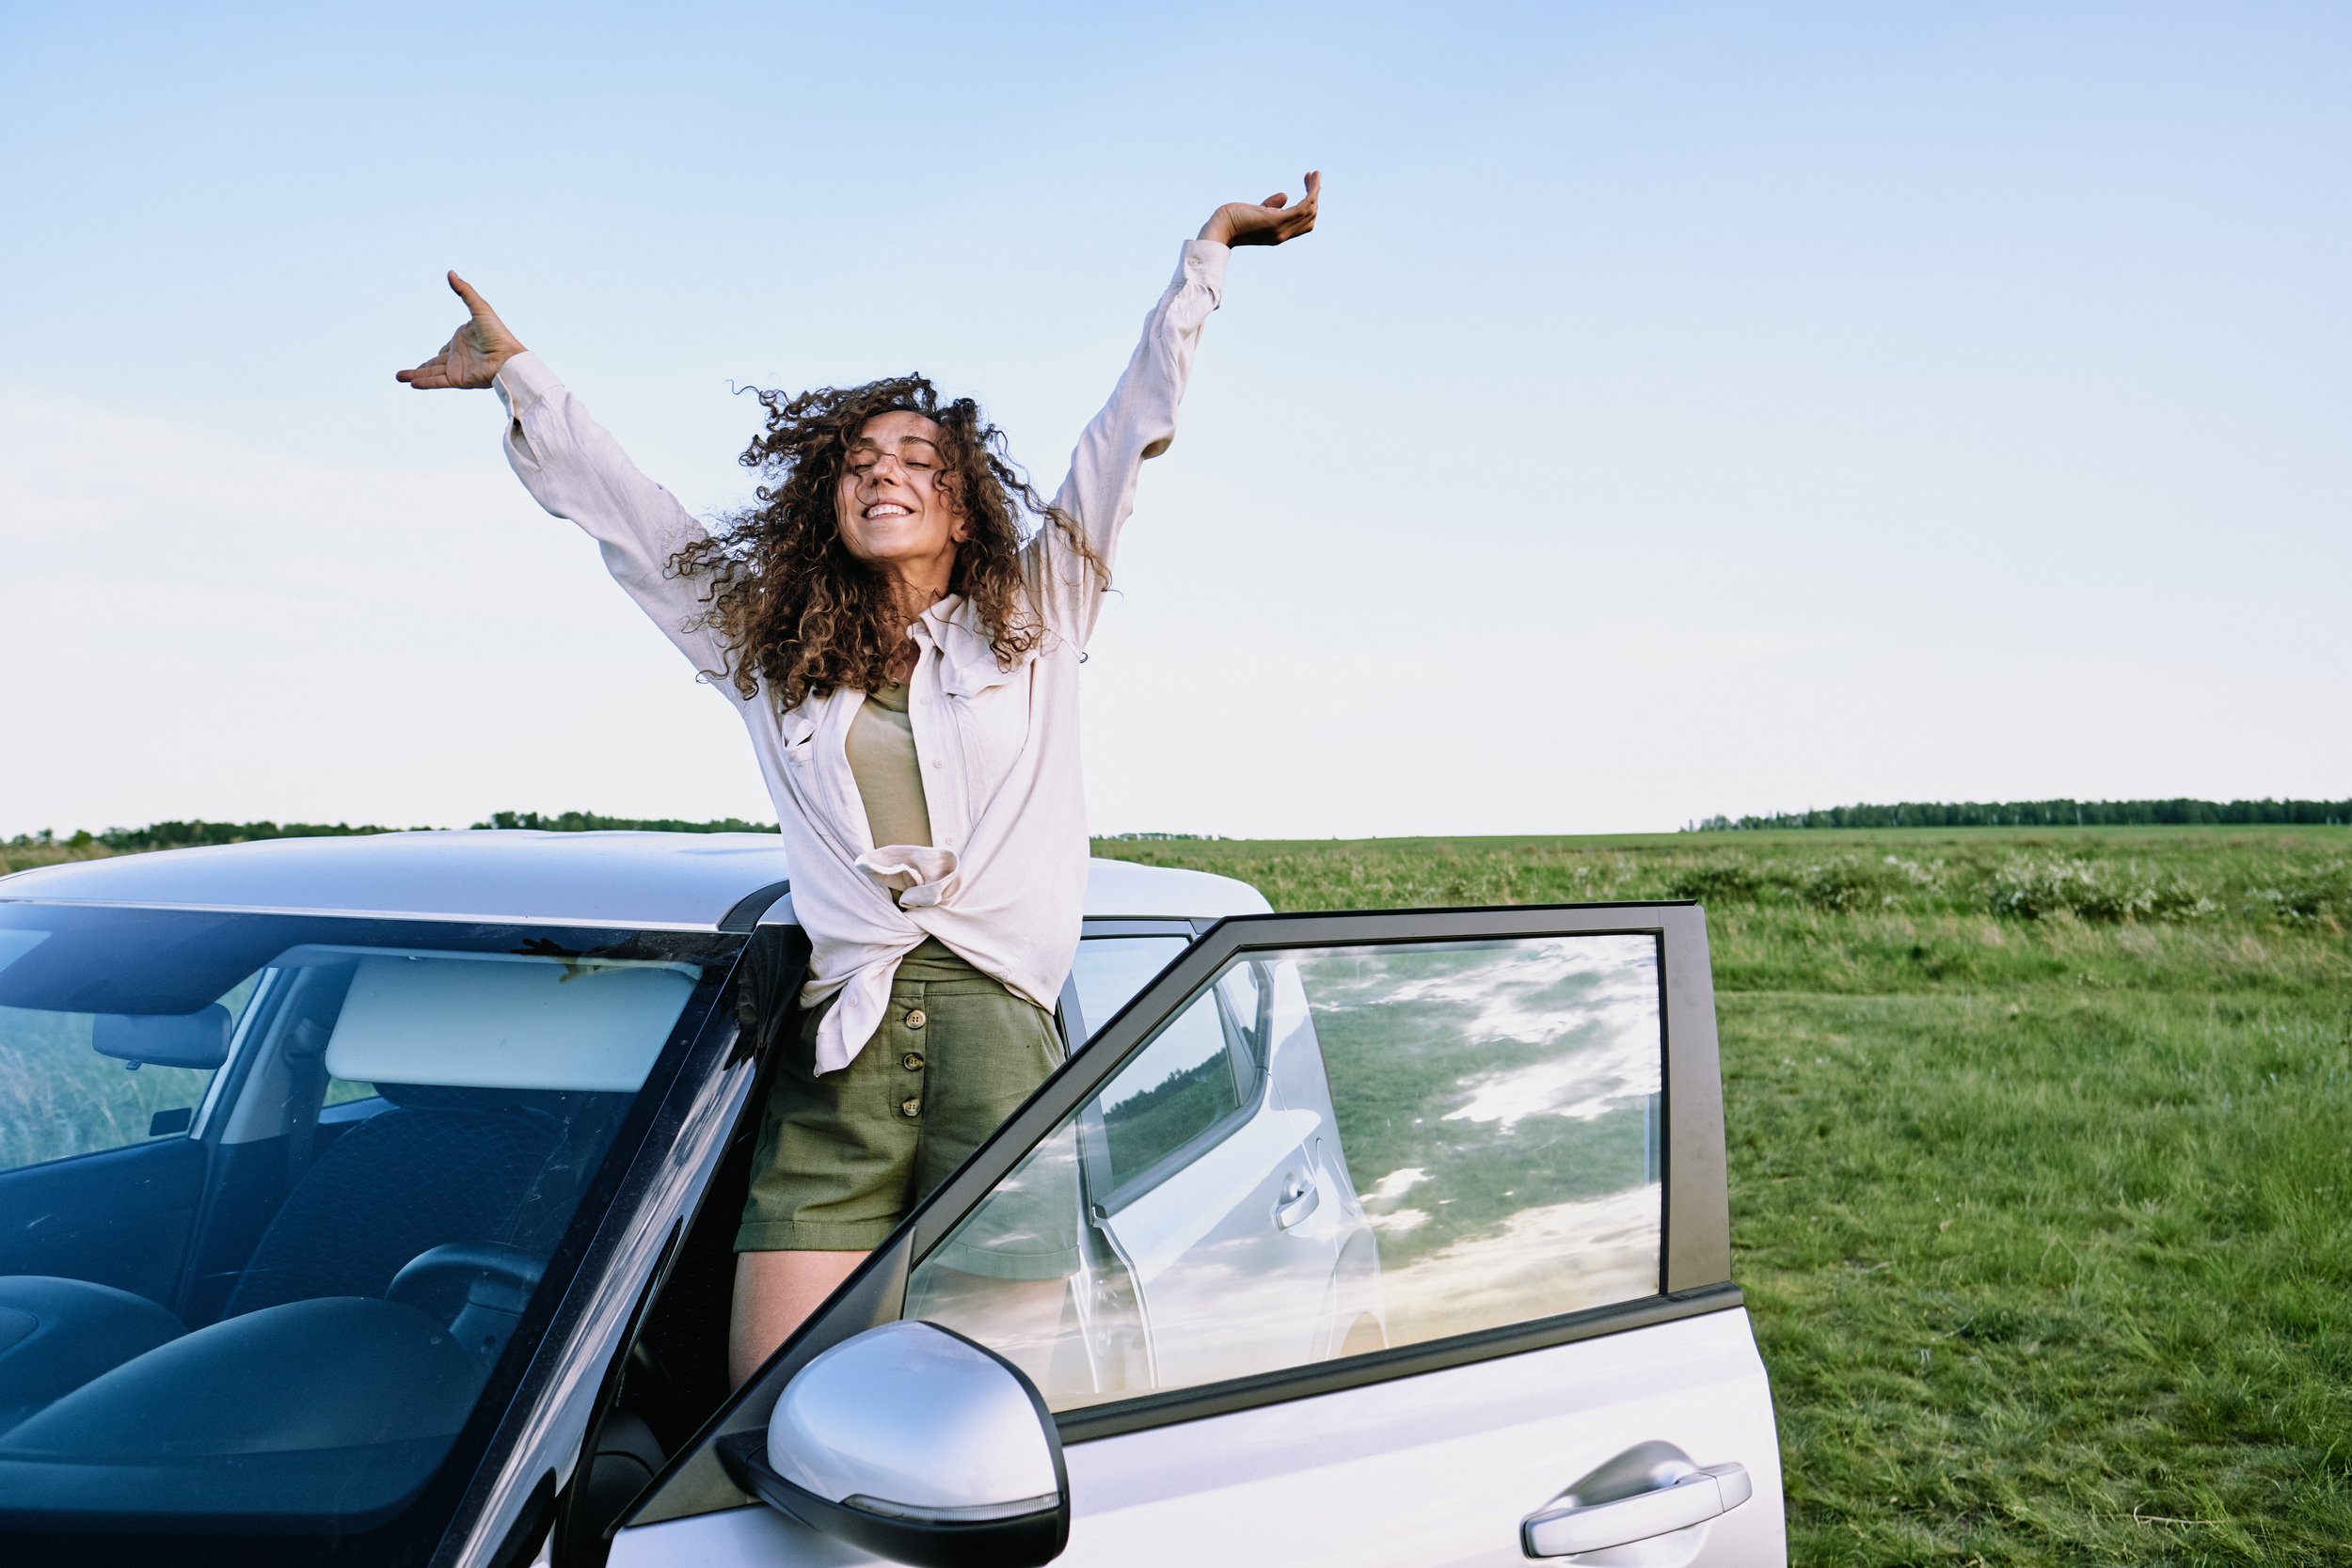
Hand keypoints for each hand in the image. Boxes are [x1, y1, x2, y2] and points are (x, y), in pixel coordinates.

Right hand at [396, 271, 527, 389]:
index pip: (444, 349)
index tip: (435, 355)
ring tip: (399, 377)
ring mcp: (457, 369)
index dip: (438, 352)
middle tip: (402, 374)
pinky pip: (438, 381)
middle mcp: (458, 356)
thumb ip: (464, 291)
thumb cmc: (498, 333)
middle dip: (419, 369)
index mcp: (461, 341)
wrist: (508, 358)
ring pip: (431, 373)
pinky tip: (412, 383)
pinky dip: (425, 382)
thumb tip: (450, 272)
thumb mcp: (479, 307)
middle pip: (434, 363)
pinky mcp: (458, 379)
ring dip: (415, 375)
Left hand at [1199, 171, 1320, 247]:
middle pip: (1310, 218)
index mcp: (1278, 233)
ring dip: (1314, 190)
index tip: (1308, 186)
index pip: (1302, 223)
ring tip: (1315, 174)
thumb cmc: (1231, 220)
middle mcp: (1283, 234)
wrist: (1219, 229)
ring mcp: (1281, 229)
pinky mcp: (1276, 220)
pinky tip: (1310, 178)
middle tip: (1313, 177)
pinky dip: (1310, 192)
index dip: (1309, 206)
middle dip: (1314, 197)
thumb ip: (1270, 205)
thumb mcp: (1255, 211)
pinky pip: (1302, 206)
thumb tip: (1285, 196)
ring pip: (1309, 210)